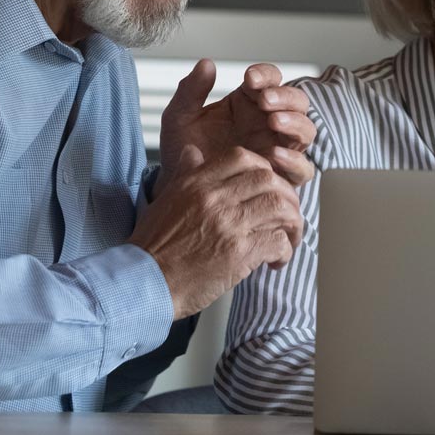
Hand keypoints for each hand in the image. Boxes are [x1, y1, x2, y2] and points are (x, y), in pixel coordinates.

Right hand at [129, 144, 304, 319]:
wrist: (142, 283)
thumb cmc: (152, 247)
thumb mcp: (165, 198)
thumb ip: (185, 172)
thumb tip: (193, 151)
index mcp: (197, 183)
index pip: (243, 157)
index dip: (264, 168)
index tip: (268, 186)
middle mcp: (215, 198)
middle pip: (269, 180)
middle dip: (286, 196)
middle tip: (286, 213)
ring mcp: (228, 224)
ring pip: (280, 208)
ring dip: (292, 223)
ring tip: (288, 237)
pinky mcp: (238, 253)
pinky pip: (278, 241)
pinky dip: (285, 250)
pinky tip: (276, 260)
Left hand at [157, 60, 316, 191]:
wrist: (183, 191)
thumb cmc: (183, 151)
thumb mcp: (180, 118)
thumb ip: (190, 91)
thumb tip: (207, 64)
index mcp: (249, 102)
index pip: (271, 79)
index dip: (266, 75)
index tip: (249, 78)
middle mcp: (270, 123)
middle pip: (298, 102)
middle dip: (285, 97)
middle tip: (265, 100)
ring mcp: (279, 148)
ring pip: (306, 131)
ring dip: (295, 122)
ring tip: (274, 121)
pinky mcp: (282, 177)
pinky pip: (302, 168)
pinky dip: (294, 160)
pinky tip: (274, 154)